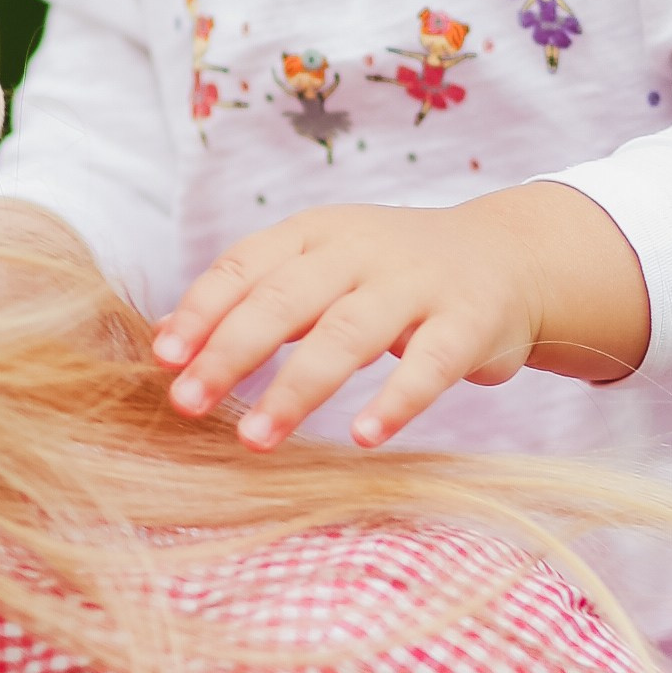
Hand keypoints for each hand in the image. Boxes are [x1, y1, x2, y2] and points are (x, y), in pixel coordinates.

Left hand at [152, 184, 650, 449]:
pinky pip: (430, 363)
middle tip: (187, 404)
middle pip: (285, 300)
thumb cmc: (392, 275)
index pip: (244, 267)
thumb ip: (252, 298)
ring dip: (297, 387)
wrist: (510, 256)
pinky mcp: (469, 321)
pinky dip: (395, 400)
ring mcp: (418, 283)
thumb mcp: (321, 269)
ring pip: (348, 333)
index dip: (201, 312)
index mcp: (315, 233)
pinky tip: (361, 436)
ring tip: (255, 439)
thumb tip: (160, 338)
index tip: (162, 360)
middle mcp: (361, 250)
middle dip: (231, 353)